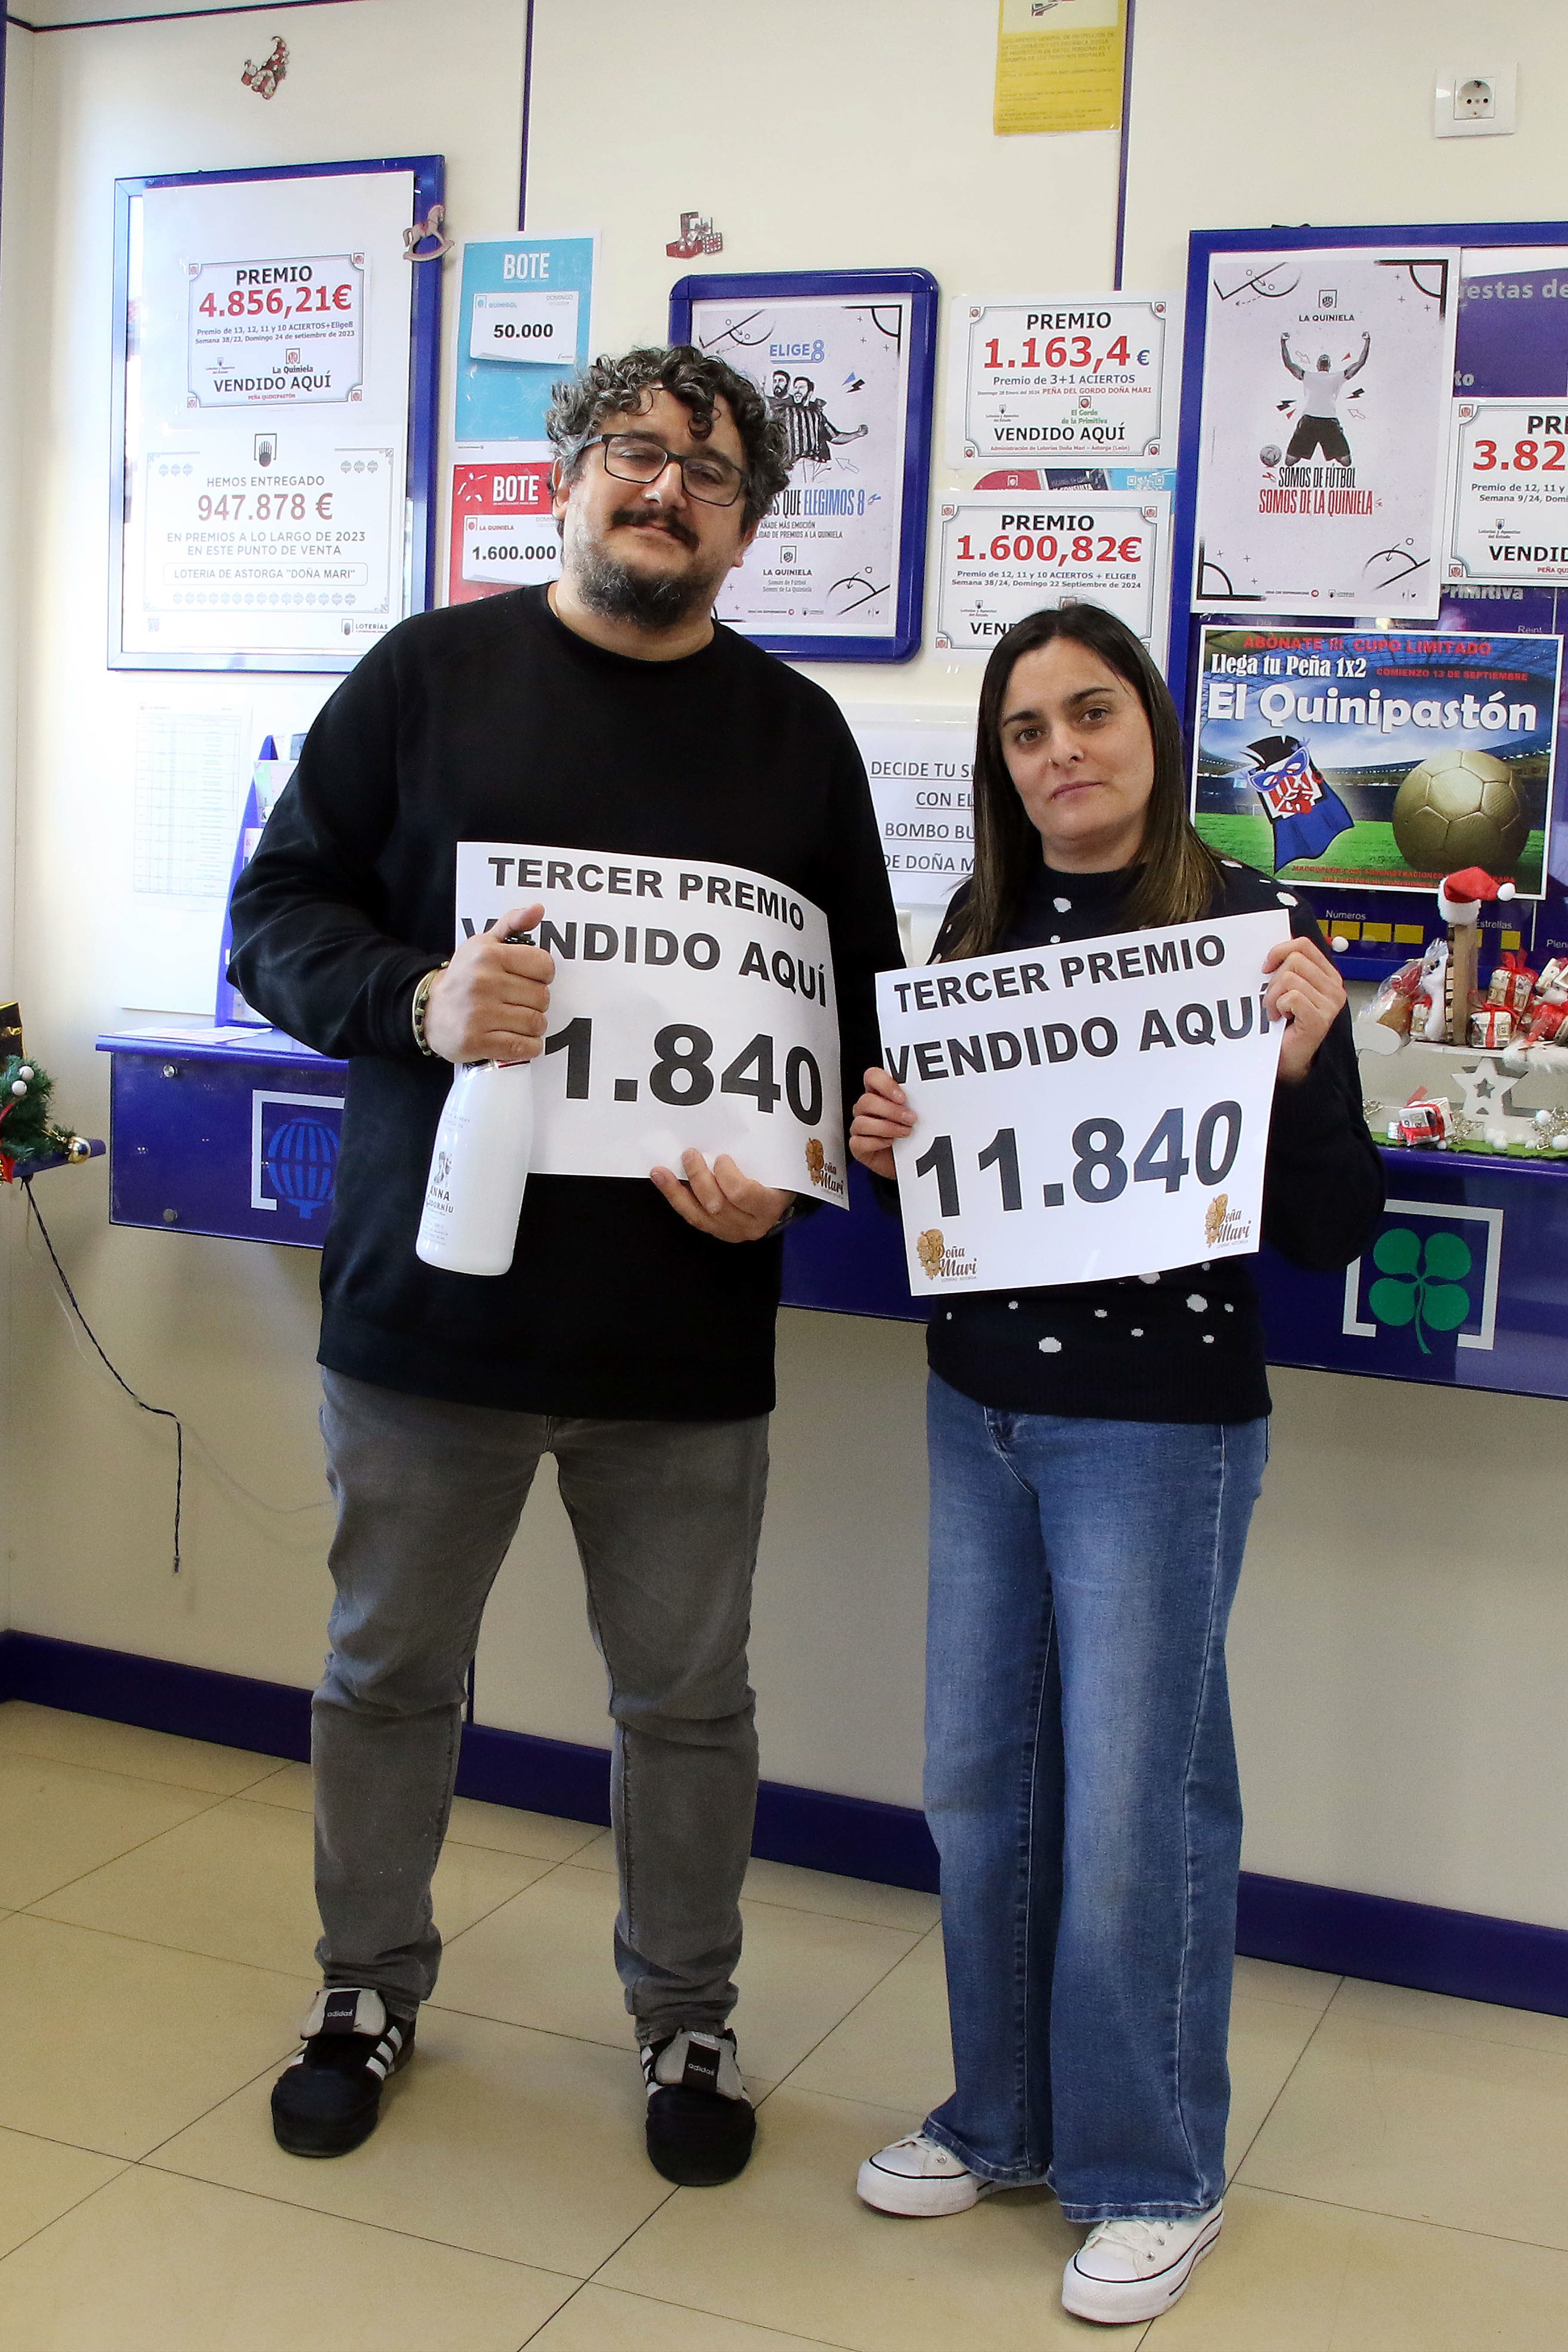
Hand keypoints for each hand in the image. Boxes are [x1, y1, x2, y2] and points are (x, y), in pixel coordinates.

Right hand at [422, 902, 553, 1062]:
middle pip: (542, 997)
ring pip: (536, 1023)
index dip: (543, 975)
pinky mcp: (476, 1041)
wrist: (429, 1011)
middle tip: (520, 1002)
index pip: (544, 965)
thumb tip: (538, 909)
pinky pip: (524, 1047)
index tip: (530, 979)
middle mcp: (483, 982)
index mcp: (488, 955)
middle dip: (536, 1002)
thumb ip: (512, 923)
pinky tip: (519, 1039)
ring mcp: (479, 1014)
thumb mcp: (483, 944)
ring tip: (517, 1020)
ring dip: (533, 1026)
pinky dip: (529, 1046)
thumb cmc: (464, 977)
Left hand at [650, 1151, 792, 1242]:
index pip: (742, 1193)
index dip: (726, 1175)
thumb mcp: (773, 1165)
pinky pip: (691, 1216)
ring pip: (698, 1215)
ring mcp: (732, 1231)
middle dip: (698, 1178)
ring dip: (677, 1190)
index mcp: (769, 1205)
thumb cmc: (775, 1178)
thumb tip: (728, 1134)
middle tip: (690, 1155)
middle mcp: (751, 1224)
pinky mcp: (715, 1230)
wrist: (776, 1199)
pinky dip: (675, 1198)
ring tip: (662, 1172)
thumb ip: (754, 1155)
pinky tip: (664, 1182)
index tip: (722, 1157)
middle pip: (717, 1204)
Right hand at [849, 1065, 914, 1179]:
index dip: (884, 1084)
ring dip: (887, 1127)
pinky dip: (876, 1143)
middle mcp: (867, 1109)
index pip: (872, 1076)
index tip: (902, 1097)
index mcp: (879, 1093)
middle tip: (911, 1119)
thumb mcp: (919, 1114)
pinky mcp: (858, 1146)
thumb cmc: (914, 1134)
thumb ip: (918, 1101)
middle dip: (891, 1111)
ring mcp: (860, 1127)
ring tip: (905, 1133)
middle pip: (867, 1100)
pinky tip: (890, 1143)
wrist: (912, 1163)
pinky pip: (858, 1142)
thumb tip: (930, 1096)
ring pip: (861, 1122)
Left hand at [1265, 932, 1345, 1082]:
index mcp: (1327, 975)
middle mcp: (1333, 988)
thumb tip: (1276, 947)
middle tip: (1273, 1000)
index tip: (1266, 967)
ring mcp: (1330, 1004)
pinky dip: (1277, 1007)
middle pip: (1294, 960)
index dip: (1279, 951)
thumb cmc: (1285, 1026)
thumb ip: (1288, 967)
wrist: (1287, 1060)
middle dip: (1274, 980)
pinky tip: (1280, 1019)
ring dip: (1273, 997)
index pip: (1303, 945)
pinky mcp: (1320, 1019)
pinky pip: (1291, 997)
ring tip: (1276, 1012)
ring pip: (1289, 978)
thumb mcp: (1287, 989)